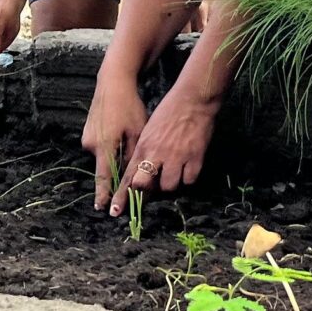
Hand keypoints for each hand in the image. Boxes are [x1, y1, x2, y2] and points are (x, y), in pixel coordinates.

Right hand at [81, 69, 147, 213]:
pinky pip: (101, 145)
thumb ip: (133, 156)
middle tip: (128, 159)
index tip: (104, 209)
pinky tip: (120, 132)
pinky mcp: (88, 131)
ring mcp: (87, 137)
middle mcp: (91, 144)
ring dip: (115, 154)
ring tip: (126, 138)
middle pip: (106, 165)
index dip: (105, 194)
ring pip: (105, 155)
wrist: (113, 82)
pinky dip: (111, 145)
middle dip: (117, 168)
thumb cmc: (129, 106)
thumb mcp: (137, 132)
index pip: (104, 177)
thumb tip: (132, 175)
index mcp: (104, 146)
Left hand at [115, 78, 219, 212]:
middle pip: (144, 185)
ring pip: (169, 187)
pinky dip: (187, 178)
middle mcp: (157, 154)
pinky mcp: (195, 157)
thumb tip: (141, 169)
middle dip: (145, 194)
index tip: (116, 211)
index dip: (122, 196)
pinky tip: (187, 170)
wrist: (193, 99)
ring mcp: (176, 157)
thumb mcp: (150, 129)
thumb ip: (145, 150)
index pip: (128, 176)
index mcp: (144, 146)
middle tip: (149, 196)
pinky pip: (189, 180)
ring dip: (170, 185)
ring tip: (173, 174)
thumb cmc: (170, 110)